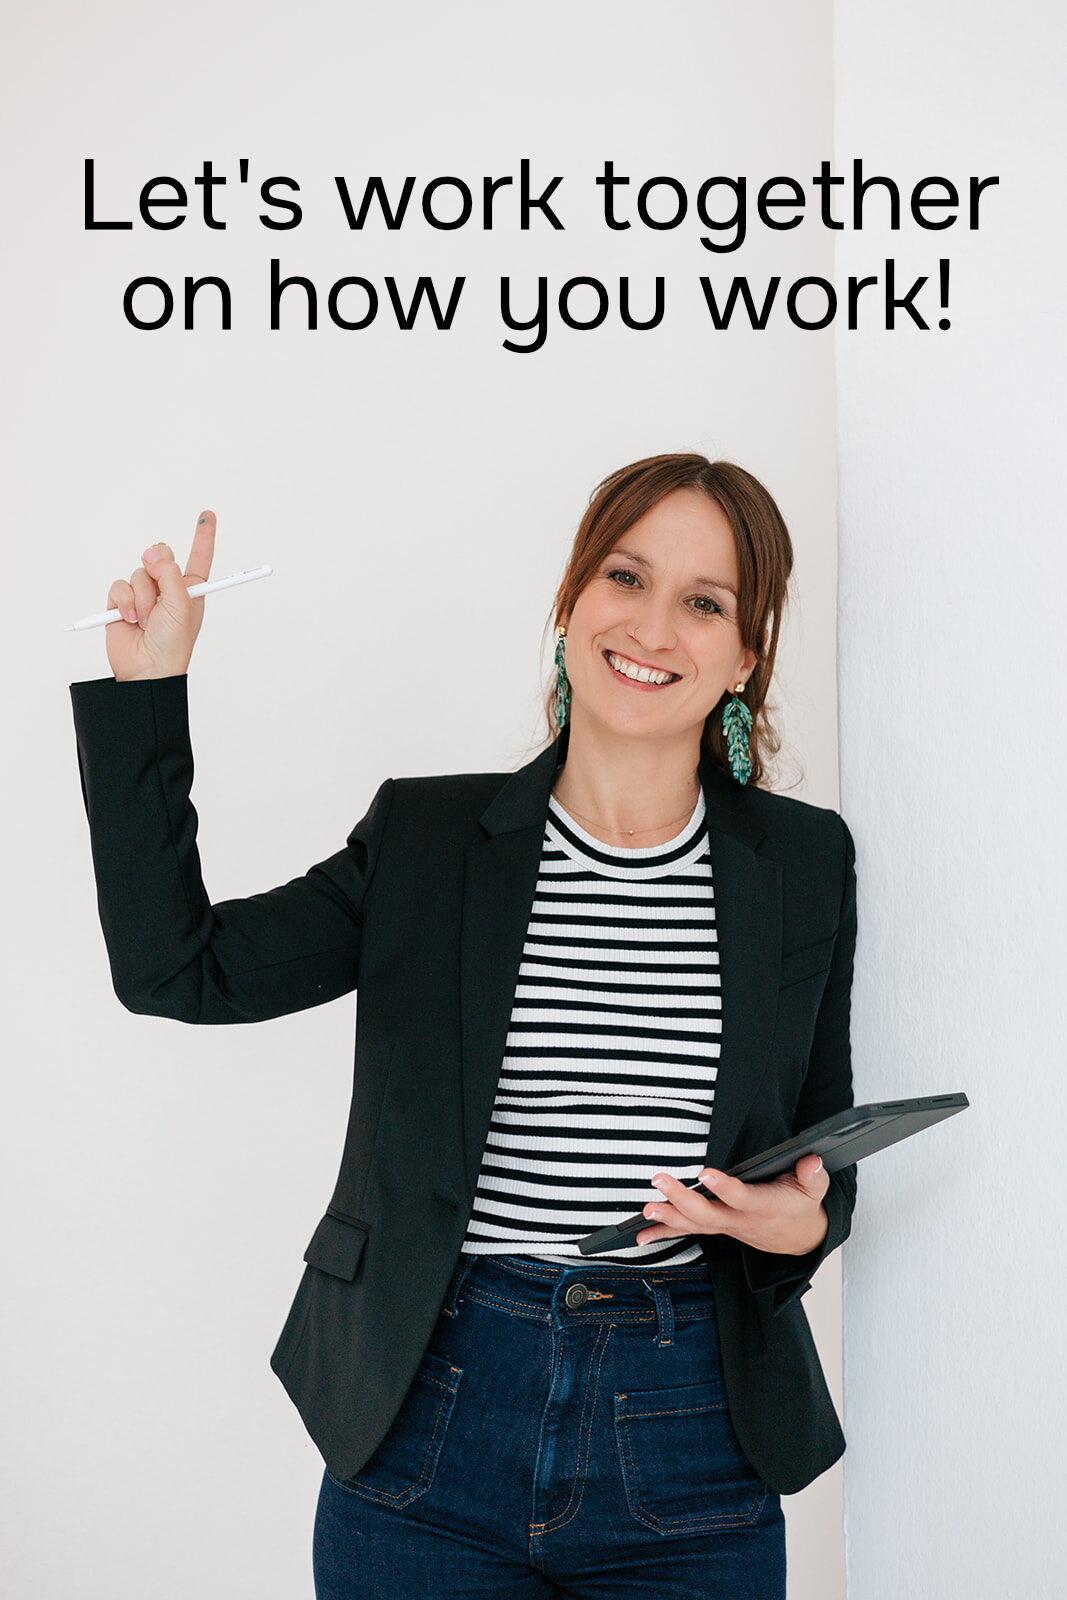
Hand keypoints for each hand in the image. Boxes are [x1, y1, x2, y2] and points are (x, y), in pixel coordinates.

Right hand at [105, 511, 215, 680]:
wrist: (148, 668)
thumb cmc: (173, 642)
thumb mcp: (183, 603)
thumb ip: (170, 572)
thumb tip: (151, 552)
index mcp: (190, 589)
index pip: (199, 557)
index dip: (203, 536)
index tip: (208, 514)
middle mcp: (168, 589)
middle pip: (162, 556)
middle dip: (159, 570)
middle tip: (161, 595)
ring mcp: (144, 595)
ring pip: (139, 572)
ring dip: (143, 597)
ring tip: (146, 620)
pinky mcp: (121, 602)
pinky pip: (120, 585)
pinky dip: (125, 601)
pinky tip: (129, 620)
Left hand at [636, 1154, 830, 1255]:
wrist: (799, 1239)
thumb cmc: (801, 1207)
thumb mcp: (815, 1190)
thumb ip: (813, 1176)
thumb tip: (811, 1161)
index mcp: (763, 1207)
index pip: (741, 1198)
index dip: (724, 1188)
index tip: (706, 1174)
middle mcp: (739, 1221)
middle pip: (707, 1214)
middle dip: (681, 1199)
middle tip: (659, 1181)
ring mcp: (725, 1227)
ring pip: (693, 1225)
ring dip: (666, 1218)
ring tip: (645, 1209)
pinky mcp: (716, 1228)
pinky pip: (687, 1232)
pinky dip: (663, 1233)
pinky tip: (640, 1236)